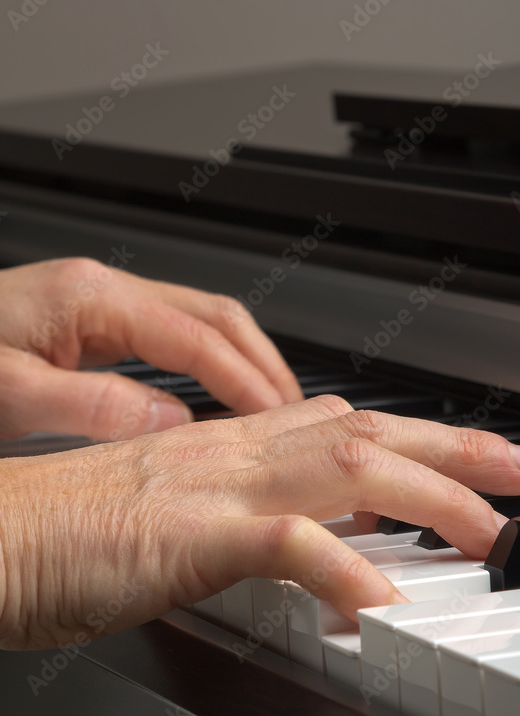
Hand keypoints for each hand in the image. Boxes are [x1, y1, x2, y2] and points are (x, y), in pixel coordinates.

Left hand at [0, 257, 301, 440]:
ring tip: (270, 412)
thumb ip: (90, 406)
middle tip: (296, 415)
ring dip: (242, 364)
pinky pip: (173, 338)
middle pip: (215, 316)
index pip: (197, 336)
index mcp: (90, 299)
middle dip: (263, 364)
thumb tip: (168, 423)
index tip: (279, 419)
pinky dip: (209, 368)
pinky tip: (215, 402)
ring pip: (200, 323)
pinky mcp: (91, 324)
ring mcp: (100, 304)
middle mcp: (103, 292)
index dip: (246, 380)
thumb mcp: (8, 392)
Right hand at [0, 396, 519, 649]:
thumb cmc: (63, 531)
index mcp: (228, 448)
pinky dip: (340, 569)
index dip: (420, 442)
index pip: (346, 427)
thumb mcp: (176, 517)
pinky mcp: (186, 534)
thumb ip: (242, 522)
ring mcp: (213, 487)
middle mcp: (232, 452)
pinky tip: (382, 601)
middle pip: (370, 433)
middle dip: (460, 451)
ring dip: (430, 498)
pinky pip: (282, 542)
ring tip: (489, 533)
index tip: (471, 459)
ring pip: (348, 469)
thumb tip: (304, 546)